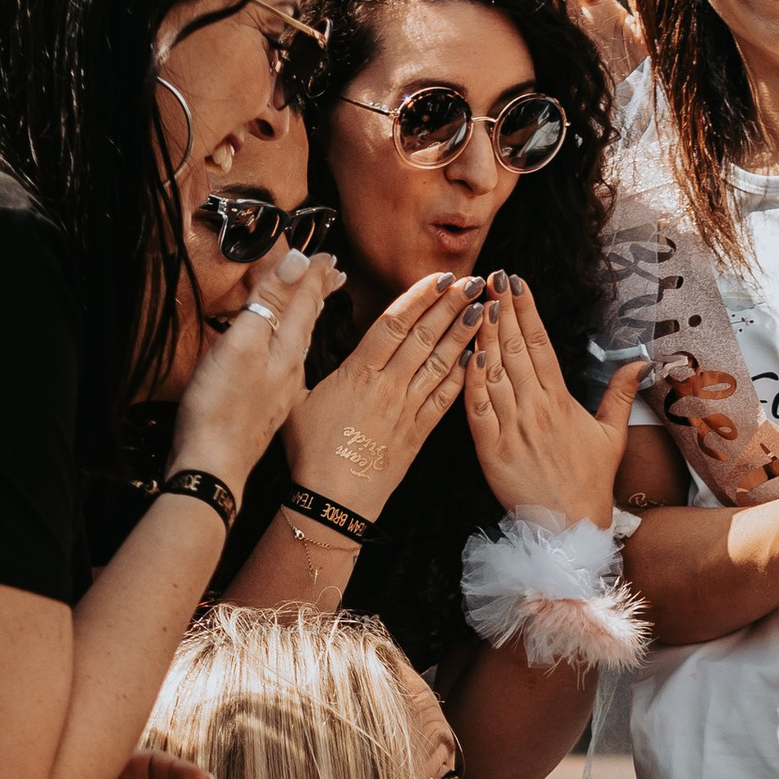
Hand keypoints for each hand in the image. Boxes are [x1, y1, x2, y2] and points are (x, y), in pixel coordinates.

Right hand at [174, 243, 340, 485]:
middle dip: (319, 293)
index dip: (313, 274)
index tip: (328, 254)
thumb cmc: (221, 409)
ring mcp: (281, 391)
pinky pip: (291, 366)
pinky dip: (296, 348)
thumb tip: (297, 265)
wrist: (215, 469)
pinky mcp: (267, 409)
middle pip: (309, 321)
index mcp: (286, 348)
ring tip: (321, 304)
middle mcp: (291, 369)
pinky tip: (292, 358)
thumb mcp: (241, 345)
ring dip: (312, 319)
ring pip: (302, 344)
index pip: (305, 300)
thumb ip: (268, 305)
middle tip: (335, 272)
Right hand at [290, 272, 483, 517]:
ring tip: (483, 308)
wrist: (332, 501)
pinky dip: (463, 375)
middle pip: (424, 337)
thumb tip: (296, 332)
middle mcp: (388, 386)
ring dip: (463, 333)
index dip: (419, 297)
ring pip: (441, 363)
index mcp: (358, 373)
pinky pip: (446, 398)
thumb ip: (305, 362)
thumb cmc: (309, 451)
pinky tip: (477, 355)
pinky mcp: (419, 433)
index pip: (394, 324)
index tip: (439, 277)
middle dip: (451, 305)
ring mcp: (407, 410)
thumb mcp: (296, 398)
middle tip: (474, 281)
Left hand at [465, 274, 645, 534]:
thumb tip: (640, 361)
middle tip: (490, 276)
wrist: (569, 529)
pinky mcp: (490, 451)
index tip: (517, 281)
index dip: (528, 310)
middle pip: (516, 349)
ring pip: (494, 371)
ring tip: (474, 302)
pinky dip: (470, 379)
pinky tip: (464, 352)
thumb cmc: (590, 483)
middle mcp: (537, 410)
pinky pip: (476, 408)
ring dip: (483, 334)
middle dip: (502, 309)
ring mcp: (512, 429)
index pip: (542, 344)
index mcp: (562, 402)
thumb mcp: (613, 436)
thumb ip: (620, 394)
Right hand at [523, 0, 644, 85]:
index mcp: (597, 7)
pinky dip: (525, 23)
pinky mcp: (554, 58)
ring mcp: (562, 37)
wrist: (633, 99)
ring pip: (541, 9)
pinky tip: (516, 5)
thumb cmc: (641, 61)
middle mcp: (575, 19)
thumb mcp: (646, 26)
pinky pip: (536, 38)